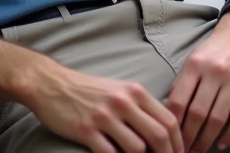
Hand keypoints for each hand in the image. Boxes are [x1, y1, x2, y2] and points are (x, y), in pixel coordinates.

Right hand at [26, 62, 183, 152]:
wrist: (51, 83)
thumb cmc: (88, 89)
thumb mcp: (120, 89)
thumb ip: (140, 106)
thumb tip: (163, 129)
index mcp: (135, 92)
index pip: (168, 119)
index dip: (178, 142)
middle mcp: (123, 103)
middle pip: (158, 135)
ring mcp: (104, 117)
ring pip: (137, 148)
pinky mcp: (86, 131)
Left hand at [165, 14, 229, 151]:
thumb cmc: (214, 48)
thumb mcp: (193, 58)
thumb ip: (181, 82)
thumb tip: (167, 109)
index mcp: (195, 65)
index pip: (179, 101)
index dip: (172, 124)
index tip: (167, 138)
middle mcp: (214, 72)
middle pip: (197, 114)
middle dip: (187, 137)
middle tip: (181, 151)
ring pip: (217, 119)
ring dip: (206, 140)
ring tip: (198, 151)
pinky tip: (221, 144)